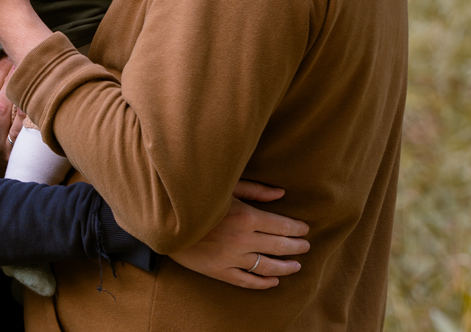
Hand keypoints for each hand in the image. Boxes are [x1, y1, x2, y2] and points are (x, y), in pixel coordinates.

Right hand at [0, 56, 25, 175]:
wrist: (1, 176)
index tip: (9, 55)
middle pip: (0, 100)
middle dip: (14, 78)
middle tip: (26, 59)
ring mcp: (2, 144)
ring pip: (14, 114)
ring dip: (25, 92)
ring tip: (36, 73)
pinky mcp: (17, 151)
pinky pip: (26, 128)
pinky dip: (32, 111)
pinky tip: (42, 96)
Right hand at [168, 180, 309, 288]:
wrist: (164, 219)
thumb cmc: (196, 197)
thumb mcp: (225, 187)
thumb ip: (255, 190)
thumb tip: (281, 193)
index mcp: (246, 217)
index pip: (282, 226)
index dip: (297, 228)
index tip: (305, 228)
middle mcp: (242, 240)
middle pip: (279, 247)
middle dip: (297, 246)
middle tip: (306, 246)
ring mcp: (231, 258)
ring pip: (267, 267)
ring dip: (286, 267)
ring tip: (297, 265)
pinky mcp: (219, 271)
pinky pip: (247, 281)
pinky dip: (263, 283)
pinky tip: (274, 281)